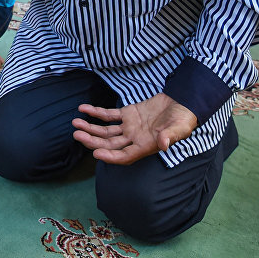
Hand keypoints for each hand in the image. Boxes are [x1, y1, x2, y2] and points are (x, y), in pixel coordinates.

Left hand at [72, 93, 198, 165]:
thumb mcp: (180, 128)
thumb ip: (170, 136)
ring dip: (90, 128)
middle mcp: (134, 139)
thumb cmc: (184, 118)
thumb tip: (163, 144)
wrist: (183, 102)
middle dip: (92, 141)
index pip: (124, 156)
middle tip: (77, 135)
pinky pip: (108, 115)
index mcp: (145, 146)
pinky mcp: (127, 114)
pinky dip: (96, 112)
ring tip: (75, 123)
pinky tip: (83, 108)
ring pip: (105, 131)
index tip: (96, 154)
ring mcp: (129, 127)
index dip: (110, 157)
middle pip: (109, 144)